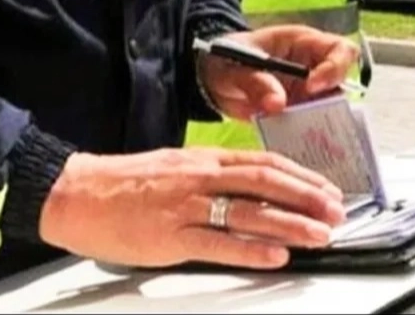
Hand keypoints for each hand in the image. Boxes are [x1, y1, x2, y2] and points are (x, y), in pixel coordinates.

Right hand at [40, 148, 345, 269]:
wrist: (77, 192)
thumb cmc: (126, 181)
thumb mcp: (176, 167)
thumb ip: (213, 176)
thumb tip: (250, 191)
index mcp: (203, 160)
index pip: (264, 163)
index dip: (300, 176)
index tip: (326, 189)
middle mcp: (201, 177)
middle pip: (265, 183)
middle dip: (306, 197)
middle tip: (336, 211)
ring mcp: (186, 206)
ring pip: (249, 211)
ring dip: (290, 224)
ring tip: (320, 234)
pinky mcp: (170, 236)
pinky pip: (217, 242)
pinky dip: (251, 250)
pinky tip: (277, 255)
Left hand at [199, 25, 359, 119]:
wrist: (211, 79)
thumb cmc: (225, 59)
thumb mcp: (233, 67)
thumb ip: (254, 82)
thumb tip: (277, 103)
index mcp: (301, 43)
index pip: (339, 49)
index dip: (334, 67)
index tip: (312, 86)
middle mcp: (312, 66)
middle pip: (343, 81)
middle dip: (332, 100)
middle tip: (310, 114)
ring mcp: (307, 91)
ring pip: (331, 107)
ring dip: (321, 122)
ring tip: (303, 134)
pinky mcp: (298, 112)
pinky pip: (312, 125)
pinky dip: (307, 135)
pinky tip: (295, 143)